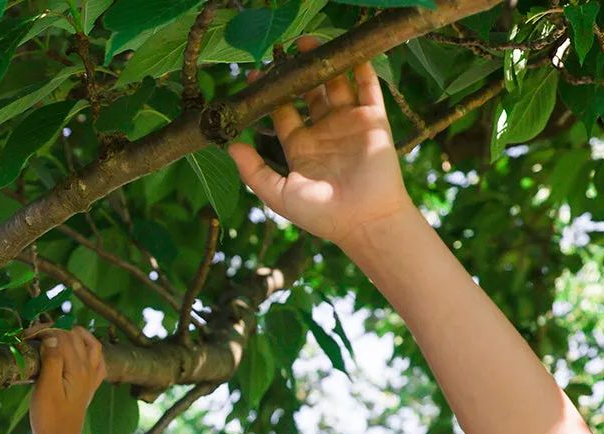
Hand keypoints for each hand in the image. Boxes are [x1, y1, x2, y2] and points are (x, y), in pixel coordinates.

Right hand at [29, 326, 105, 433]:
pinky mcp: (90, 387)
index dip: (43, 330)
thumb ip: (52, 360)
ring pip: (91, 345)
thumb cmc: (49, 418)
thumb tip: (53, 336)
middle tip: (33, 334)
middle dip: (55, 329)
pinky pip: (97, 361)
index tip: (25, 334)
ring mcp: (92, 378)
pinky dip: (90, 350)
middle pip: (75, 337)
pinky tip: (79, 350)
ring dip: (75, 334)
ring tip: (57, 332)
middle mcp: (89, 370)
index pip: (62, 337)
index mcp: (78, 368)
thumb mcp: (46, 387)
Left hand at [227, 37, 411, 250]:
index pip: (282, 112)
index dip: (270, 93)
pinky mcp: (373, 120)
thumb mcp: (280, 196)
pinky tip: (348, 50)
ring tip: (309, 41)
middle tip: (283, 50)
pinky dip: (360, 67)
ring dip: (323, 62)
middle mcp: (324, 132)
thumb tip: (230, 146)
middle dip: (296, 71)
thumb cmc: (322, 215)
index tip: (257, 74)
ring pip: (335, 84)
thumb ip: (254, 173)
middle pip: (307, 92)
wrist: (365, 221)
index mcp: (301, 148)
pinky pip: (368, 87)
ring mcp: (349, 124)